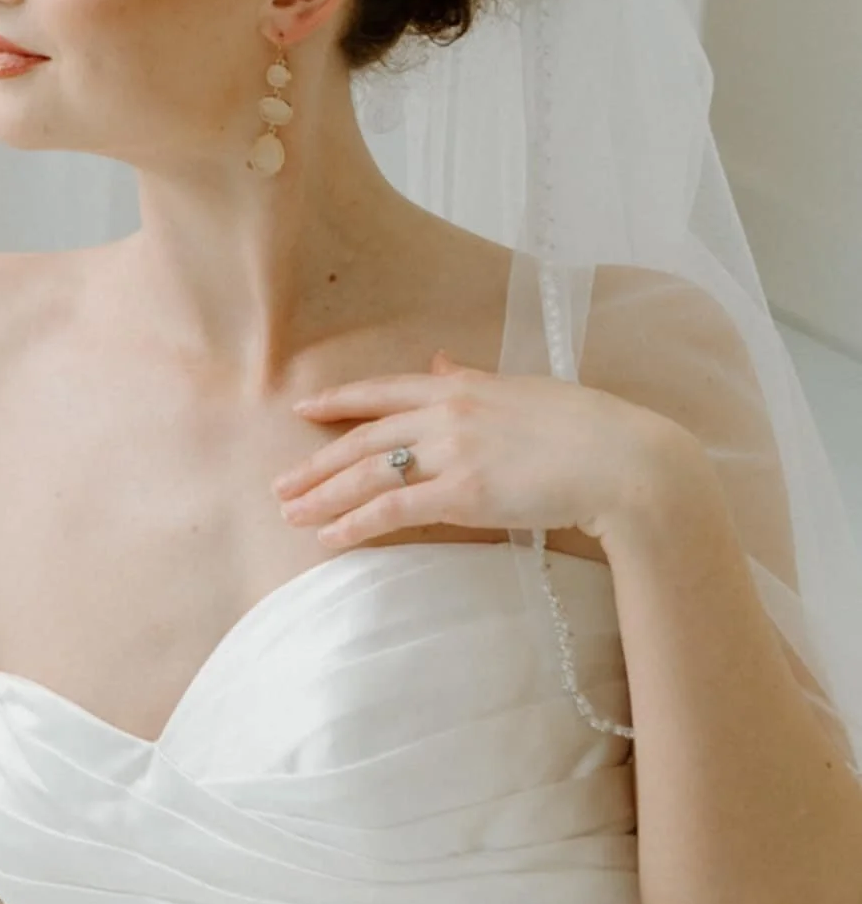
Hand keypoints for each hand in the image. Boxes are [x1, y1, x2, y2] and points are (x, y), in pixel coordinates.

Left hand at [271, 350, 682, 549]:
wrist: (623, 461)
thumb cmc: (586, 430)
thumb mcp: (524, 390)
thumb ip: (475, 379)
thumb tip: (442, 364)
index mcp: (463, 387)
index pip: (384, 391)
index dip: (339, 400)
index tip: (303, 408)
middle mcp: (449, 413)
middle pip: (364, 438)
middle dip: (317, 462)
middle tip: (280, 485)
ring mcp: (454, 453)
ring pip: (369, 474)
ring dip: (324, 496)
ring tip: (291, 515)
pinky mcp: (464, 495)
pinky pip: (394, 509)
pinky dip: (355, 524)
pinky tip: (329, 538)